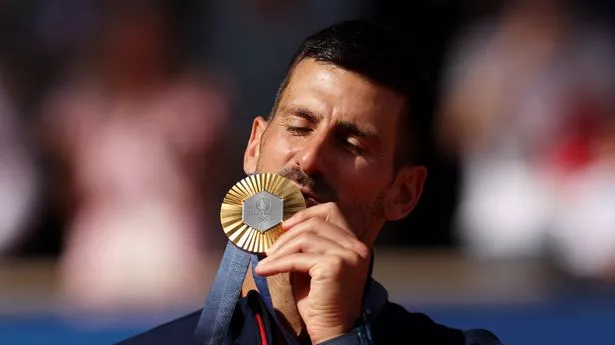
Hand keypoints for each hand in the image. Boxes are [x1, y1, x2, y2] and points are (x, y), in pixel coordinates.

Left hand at [255, 202, 370, 343]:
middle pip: (315, 222)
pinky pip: (297, 258)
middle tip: (270, 249)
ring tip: (267, 262)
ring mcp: (348, 255)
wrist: (333, 331)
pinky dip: (277, 263)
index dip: (306, 213)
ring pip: (304, 237)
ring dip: (280, 250)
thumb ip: (307, 247)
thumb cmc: (322, 303)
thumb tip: (282, 230)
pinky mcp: (334, 266)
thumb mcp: (315, 267)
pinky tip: (264, 270)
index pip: (332, 210)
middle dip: (287, 234)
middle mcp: (356, 247)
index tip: (285, 226)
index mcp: (355, 244)